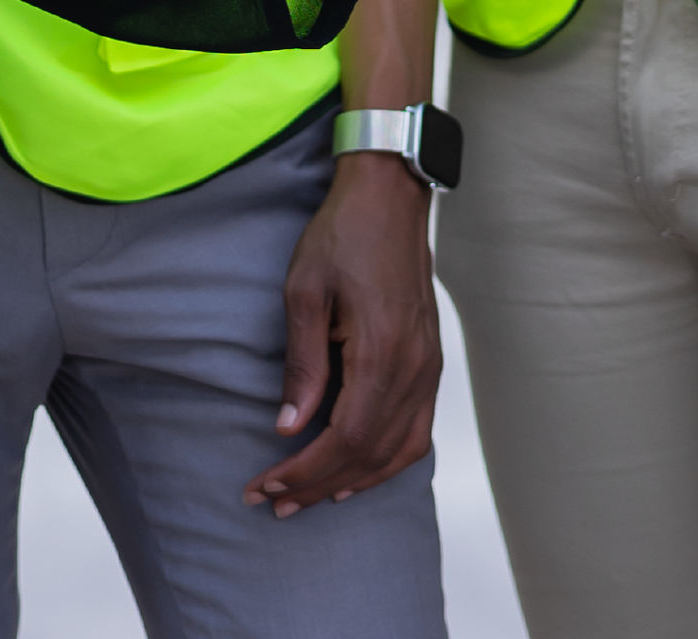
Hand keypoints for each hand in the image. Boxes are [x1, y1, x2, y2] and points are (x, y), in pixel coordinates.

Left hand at [249, 150, 440, 517]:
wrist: (390, 197)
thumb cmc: (343, 235)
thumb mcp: (305, 291)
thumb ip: (302, 364)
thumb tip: (289, 427)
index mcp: (382, 352)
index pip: (346, 437)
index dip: (306, 470)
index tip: (267, 483)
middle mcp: (414, 369)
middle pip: (371, 453)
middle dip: (319, 484)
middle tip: (275, 501)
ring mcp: (428, 367)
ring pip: (400, 451)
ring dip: (355, 480)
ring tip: (311, 496)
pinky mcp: (430, 361)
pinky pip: (417, 431)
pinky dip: (389, 461)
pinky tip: (359, 470)